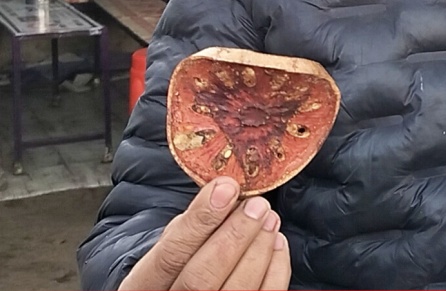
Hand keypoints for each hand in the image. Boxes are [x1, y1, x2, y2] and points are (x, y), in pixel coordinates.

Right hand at [118, 177, 290, 290]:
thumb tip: (223, 192)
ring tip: (269, 218)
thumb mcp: (170, 244)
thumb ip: (190, 226)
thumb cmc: (179, 265)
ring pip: (235, 290)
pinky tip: (276, 242)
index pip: (169, 256)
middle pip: (201, 279)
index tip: (225, 189)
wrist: (189, 289)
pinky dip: (276, 267)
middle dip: (234, 237)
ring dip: (259, 248)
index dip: (199, 222)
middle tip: (257, 206)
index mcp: (144, 286)